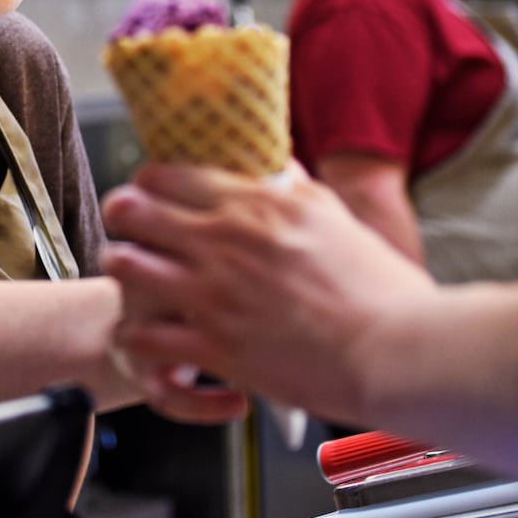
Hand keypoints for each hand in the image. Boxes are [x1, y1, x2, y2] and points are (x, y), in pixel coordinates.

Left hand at [100, 161, 433, 429]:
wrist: (396, 350)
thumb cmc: (380, 290)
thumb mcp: (335, 219)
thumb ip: (297, 190)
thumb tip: (279, 167)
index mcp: (257, 204)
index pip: (170, 173)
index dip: (147, 180)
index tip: (148, 191)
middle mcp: (226, 240)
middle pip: (133, 209)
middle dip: (121, 217)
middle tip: (127, 229)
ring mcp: (215, 294)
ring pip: (125, 265)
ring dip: (122, 270)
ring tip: (132, 279)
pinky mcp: (214, 346)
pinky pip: (143, 334)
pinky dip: (138, 334)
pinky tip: (150, 334)